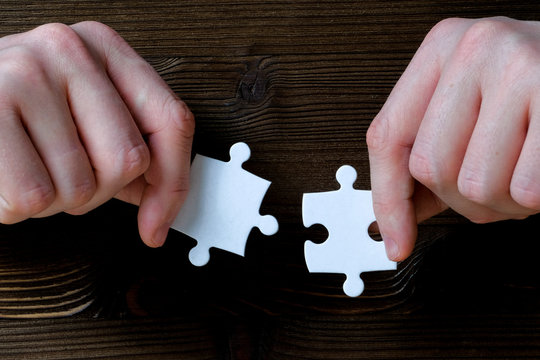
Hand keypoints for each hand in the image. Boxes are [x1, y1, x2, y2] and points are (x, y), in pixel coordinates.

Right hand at [0, 22, 193, 246]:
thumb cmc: (18, 113)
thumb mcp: (82, 114)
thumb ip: (128, 148)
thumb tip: (163, 206)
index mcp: (105, 48)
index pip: (172, 120)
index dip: (173, 183)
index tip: (156, 223)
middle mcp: (70, 50)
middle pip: (129, 159)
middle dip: (99, 192)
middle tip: (64, 177)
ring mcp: (27, 72)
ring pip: (81, 185)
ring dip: (55, 200)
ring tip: (29, 168)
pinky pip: (34, 195)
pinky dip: (18, 207)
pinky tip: (6, 175)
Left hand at [367, 17, 539, 260]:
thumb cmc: (538, 87)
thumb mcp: (474, 101)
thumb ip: (430, 151)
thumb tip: (395, 218)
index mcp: (441, 47)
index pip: (388, 136)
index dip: (389, 199)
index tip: (396, 241)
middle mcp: (475, 47)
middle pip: (431, 167)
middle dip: (462, 201)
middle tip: (494, 189)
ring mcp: (518, 67)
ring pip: (476, 185)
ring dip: (504, 203)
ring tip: (525, 175)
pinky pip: (525, 189)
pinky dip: (535, 200)